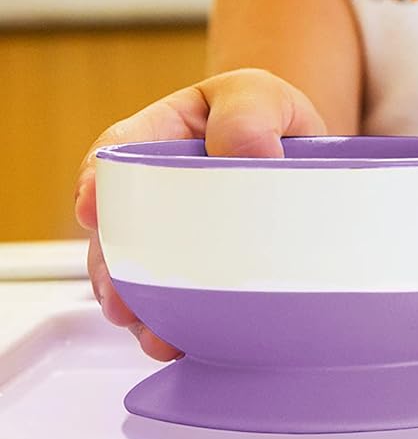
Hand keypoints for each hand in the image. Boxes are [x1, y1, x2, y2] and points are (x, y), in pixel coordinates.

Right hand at [73, 69, 327, 361]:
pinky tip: (181, 341)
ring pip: (136, 275)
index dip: (97, 185)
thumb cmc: (267, 117)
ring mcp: (168, 233)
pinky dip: (173, 322)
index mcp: (157, 136)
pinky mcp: (193, 266)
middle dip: (112, 270)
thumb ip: (248, 114)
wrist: (303, 153)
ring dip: (139, 309)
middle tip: (123, 299)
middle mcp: (151, 191)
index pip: (115, 155)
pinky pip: (171, 299)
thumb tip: (249, 150)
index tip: (93, 210)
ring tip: (155, 334)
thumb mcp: (260, 96)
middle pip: (115, 231)